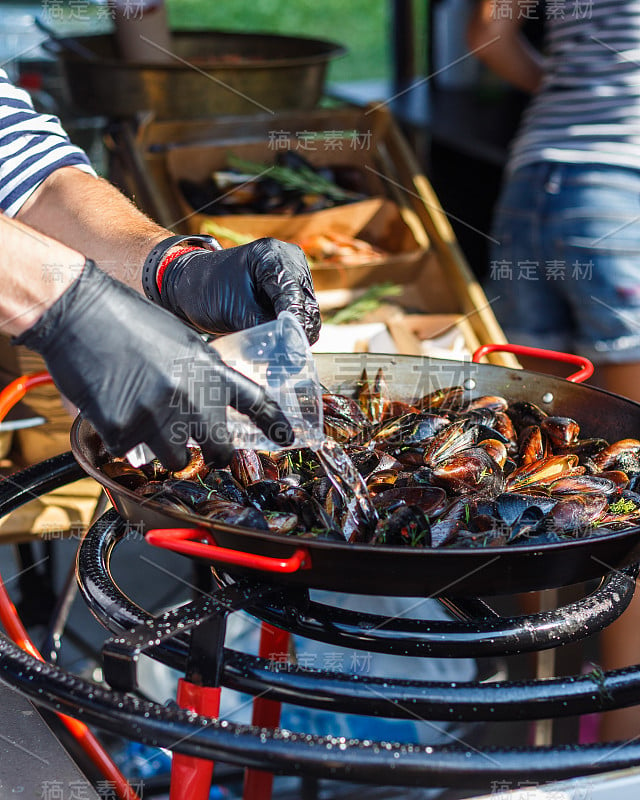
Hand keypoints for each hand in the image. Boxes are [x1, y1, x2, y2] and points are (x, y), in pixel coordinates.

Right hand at [15, 260, 293, 469]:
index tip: (286, 437)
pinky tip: (113, 412)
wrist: (79, 309)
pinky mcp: (123, 428)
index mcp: (208, 369)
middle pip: (219, 450)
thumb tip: (207, 402)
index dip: (273, 424)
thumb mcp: (178, 339)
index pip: (254, 402)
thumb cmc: (126, 318)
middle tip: (205, 453)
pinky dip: (123, 439)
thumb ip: (198, 371)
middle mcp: (191, 395)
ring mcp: (158, 415)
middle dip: (215, 456)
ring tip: (149, 425)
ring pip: (177, 460)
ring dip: (166, 451)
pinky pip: (131, 452)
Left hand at [151, 237, 320, 343]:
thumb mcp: (234, 311)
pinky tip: (278, 347)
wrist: (190, 284)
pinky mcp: (289, 290)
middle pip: (306, 305)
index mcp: (273, 256)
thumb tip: (288, 350)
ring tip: (279, 360)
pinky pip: (299, 315)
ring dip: (294, 336)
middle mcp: (289, 260)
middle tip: (285, 364)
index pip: (294, 297)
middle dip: (296, 335)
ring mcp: (292, 274)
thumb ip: (263, 328)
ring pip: (307, 313)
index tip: (290, 354)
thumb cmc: (205, 289)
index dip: (294, 327)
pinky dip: (290, 332)